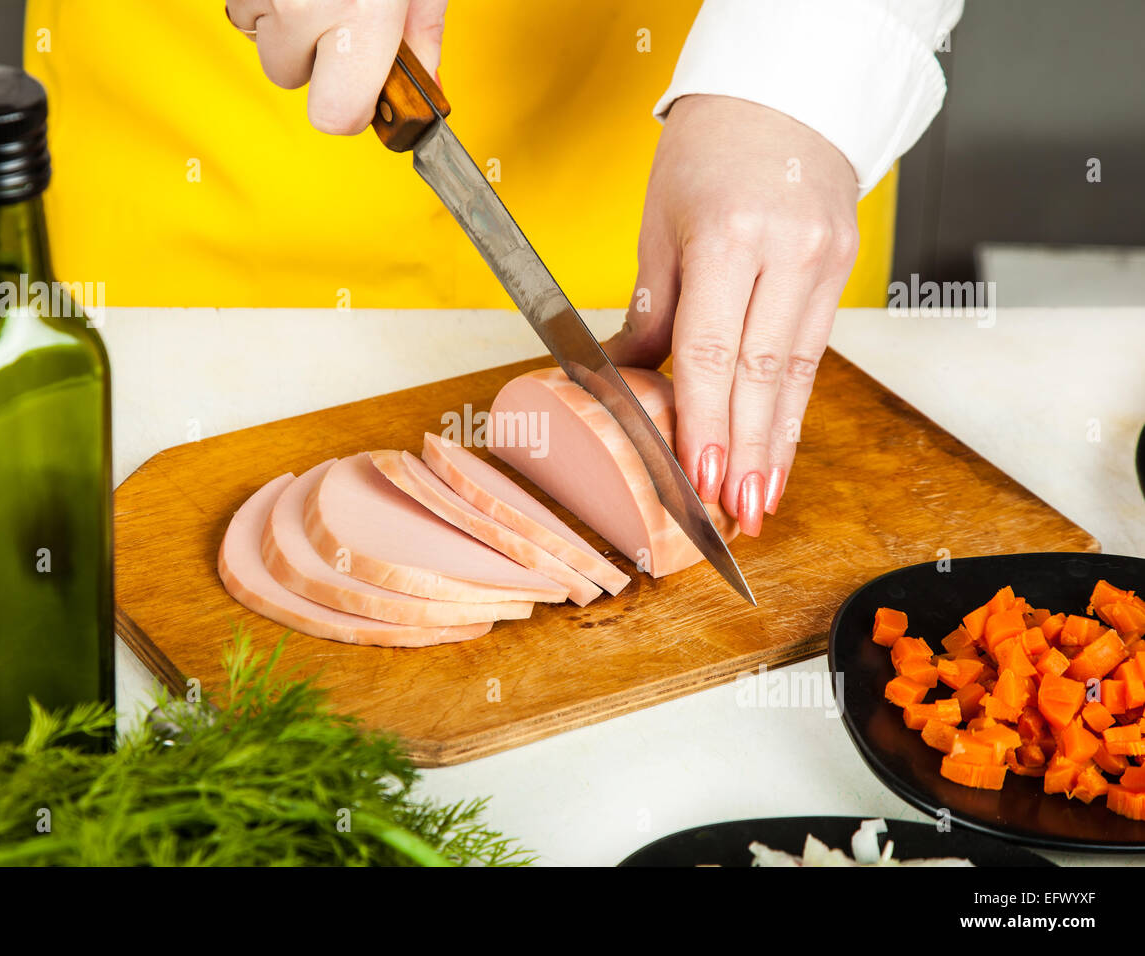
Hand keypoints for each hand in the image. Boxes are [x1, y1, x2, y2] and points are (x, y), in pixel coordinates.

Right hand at [227, 0, 447, 132]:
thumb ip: (423, 33)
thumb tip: (424, 88)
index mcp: (361, 14)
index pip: (335, 116)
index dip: (350, 108)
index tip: (362, 92)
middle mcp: (303, 5)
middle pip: (288, 78)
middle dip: (311, 56)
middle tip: (339, 15)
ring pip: (261, 40)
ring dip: (285, 24)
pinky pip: (243, 7)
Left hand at [605, 94, 859, 536]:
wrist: (784, 94)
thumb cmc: (707, 151)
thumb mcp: (660, 225)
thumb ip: (650, 313)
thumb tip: (622, 385)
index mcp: (730, 235)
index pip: (714, 351)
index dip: (705, 423)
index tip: (697, 480)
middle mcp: (788, 253)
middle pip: (764, 376)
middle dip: (747, 455)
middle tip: (733, 518)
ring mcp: (825, 263)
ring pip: (796, 375)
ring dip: (775, 447)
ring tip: (759, 504)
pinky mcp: (842, 272)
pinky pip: (812, 355)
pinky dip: (791, 410)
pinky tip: (777, 452)